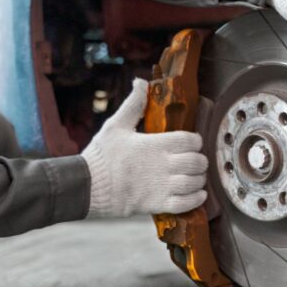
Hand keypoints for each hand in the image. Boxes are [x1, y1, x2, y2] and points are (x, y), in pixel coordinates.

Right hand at [81, 78, 207, 217]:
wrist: (85, 187)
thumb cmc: (101, 156)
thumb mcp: (115, 125)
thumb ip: (133, 104)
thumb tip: (140, 82)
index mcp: (155, 144)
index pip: (190, 140)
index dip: (195, 141)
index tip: (192, 143)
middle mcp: (162, 165)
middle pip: (197, 161)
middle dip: (200, 160)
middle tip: (196, 161)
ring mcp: (160, 186)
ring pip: (194, 182)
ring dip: (199, 179)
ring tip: (196, 177)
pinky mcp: (157, 204)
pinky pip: (185, 203)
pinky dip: (196, 199)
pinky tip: (197, 194)